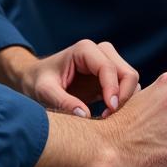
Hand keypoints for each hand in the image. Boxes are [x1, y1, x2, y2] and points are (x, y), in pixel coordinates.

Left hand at [15, 39, 139, 117]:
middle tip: (108, 116)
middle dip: (122, 95)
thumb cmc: (37, 81)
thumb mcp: (44, 92)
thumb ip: (63, 102)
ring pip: (130, 79)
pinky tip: (107, 113)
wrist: (35, 79)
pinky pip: (127, 87)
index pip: (109, 68)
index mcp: (85, 50)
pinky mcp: (109, 76)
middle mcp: (100, 52)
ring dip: (124, 99)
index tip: (108, 111)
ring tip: (106, 116)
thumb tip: (86, 115)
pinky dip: (123, 101)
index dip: (113, 90)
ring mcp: (107, 62)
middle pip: (127, 72)